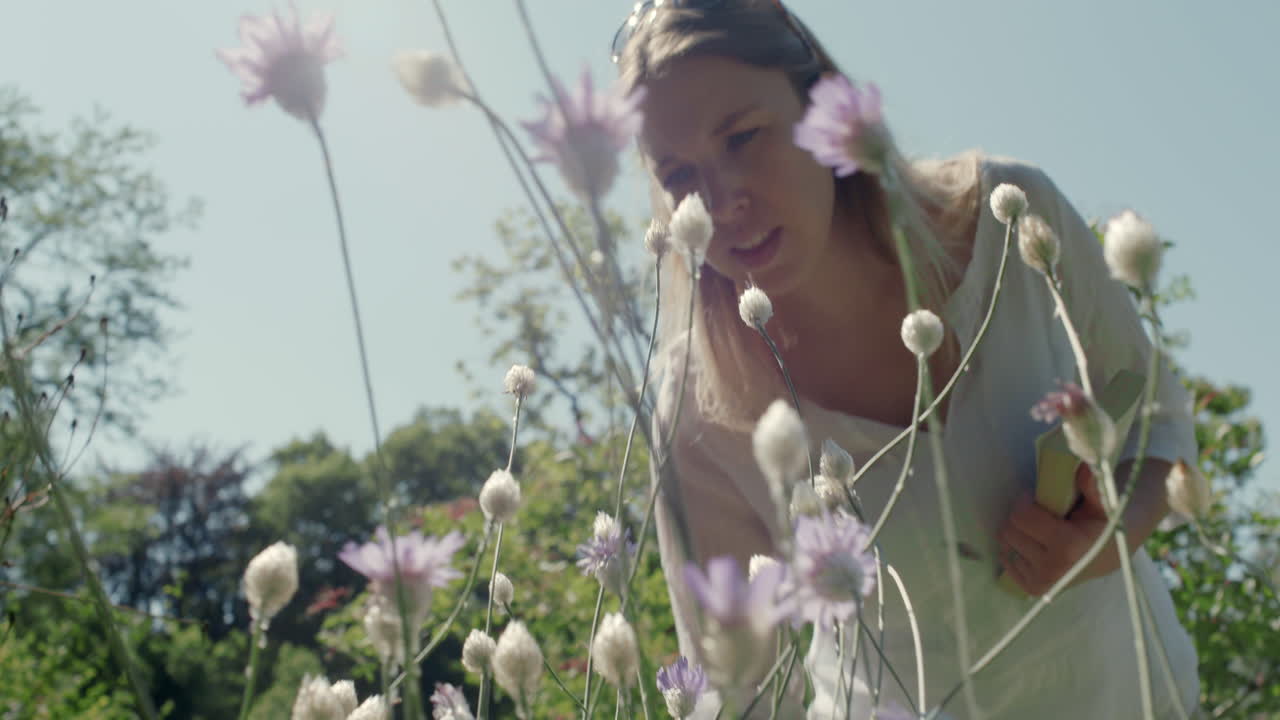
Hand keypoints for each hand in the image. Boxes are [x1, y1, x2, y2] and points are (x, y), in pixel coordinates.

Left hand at [997, 464, 1119, 595]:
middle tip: (1038, 512)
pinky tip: (1033, 543)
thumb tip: (1083, 468)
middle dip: (1020, 516)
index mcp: (1068, 546)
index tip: (1034, 496)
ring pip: (1006, 546)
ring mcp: (1044, 582)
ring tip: (1039, 529)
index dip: (1025, 501)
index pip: (1021, 517)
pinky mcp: (1037, 589)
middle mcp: (1053, 569)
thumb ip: (1091, 484)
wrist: (1120, 548)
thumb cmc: (1110, 519)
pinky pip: (1008, 563)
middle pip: (1010, 531)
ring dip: (1018, 533)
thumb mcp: (1104, 499)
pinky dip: (1016, 550)